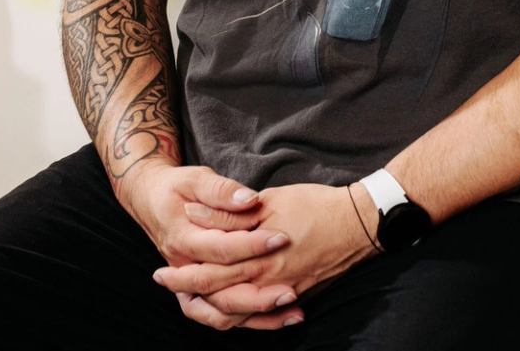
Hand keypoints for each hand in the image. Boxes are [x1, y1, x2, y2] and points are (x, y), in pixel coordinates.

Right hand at [114, 160, 299, 322]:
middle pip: (221, 289)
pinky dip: (252, 321)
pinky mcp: (199, 294)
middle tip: (293, 287)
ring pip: (221, 313)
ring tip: (292, 311)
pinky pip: (223, 316)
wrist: (151, 201)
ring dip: (257, 315)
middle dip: (259, 291)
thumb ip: (222, 190)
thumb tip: (249, 200)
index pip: (221, 249)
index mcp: (182, 239)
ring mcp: (189, 285)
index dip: (253, 245)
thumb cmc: (176, 188)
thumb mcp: (196, 178)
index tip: (282, 238)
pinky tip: (281, 318)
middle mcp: (183, 268)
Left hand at [155, 182, 378, 331]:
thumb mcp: (269, 201)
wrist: (358, 222)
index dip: (182, 276)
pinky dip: (244, 318)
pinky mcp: (295, 293)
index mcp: (256, 255)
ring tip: (192, 302)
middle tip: (167, 287)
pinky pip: (263, 316)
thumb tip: (196, 213)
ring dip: (211, 310)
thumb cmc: (314, 205)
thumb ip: (230, 213)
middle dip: (188, 294)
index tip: (160, 273)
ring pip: (238, 314)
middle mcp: (266, 279)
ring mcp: (282, 291)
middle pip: (217, 297)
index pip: (209, 273)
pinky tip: (231, 312)